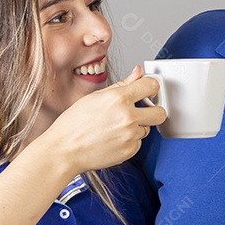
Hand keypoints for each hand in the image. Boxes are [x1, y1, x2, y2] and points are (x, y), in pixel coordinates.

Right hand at [36, 66, 166, 176]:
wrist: (64, 150)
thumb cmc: (74, 123)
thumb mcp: (96, 97)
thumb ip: (122, 84)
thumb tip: (138, 73)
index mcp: (118, 98)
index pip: (151, 86)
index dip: (150, 87)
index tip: (148, 90)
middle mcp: (127, 117)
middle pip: (160, 112)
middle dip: (154, 110)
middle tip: (142, 110)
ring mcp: (129, 136)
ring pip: (147, 128)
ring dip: (137, 127)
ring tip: (116, 127)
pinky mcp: (129, 151)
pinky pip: (138, 143)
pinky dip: (129, 140)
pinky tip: (113, 138)